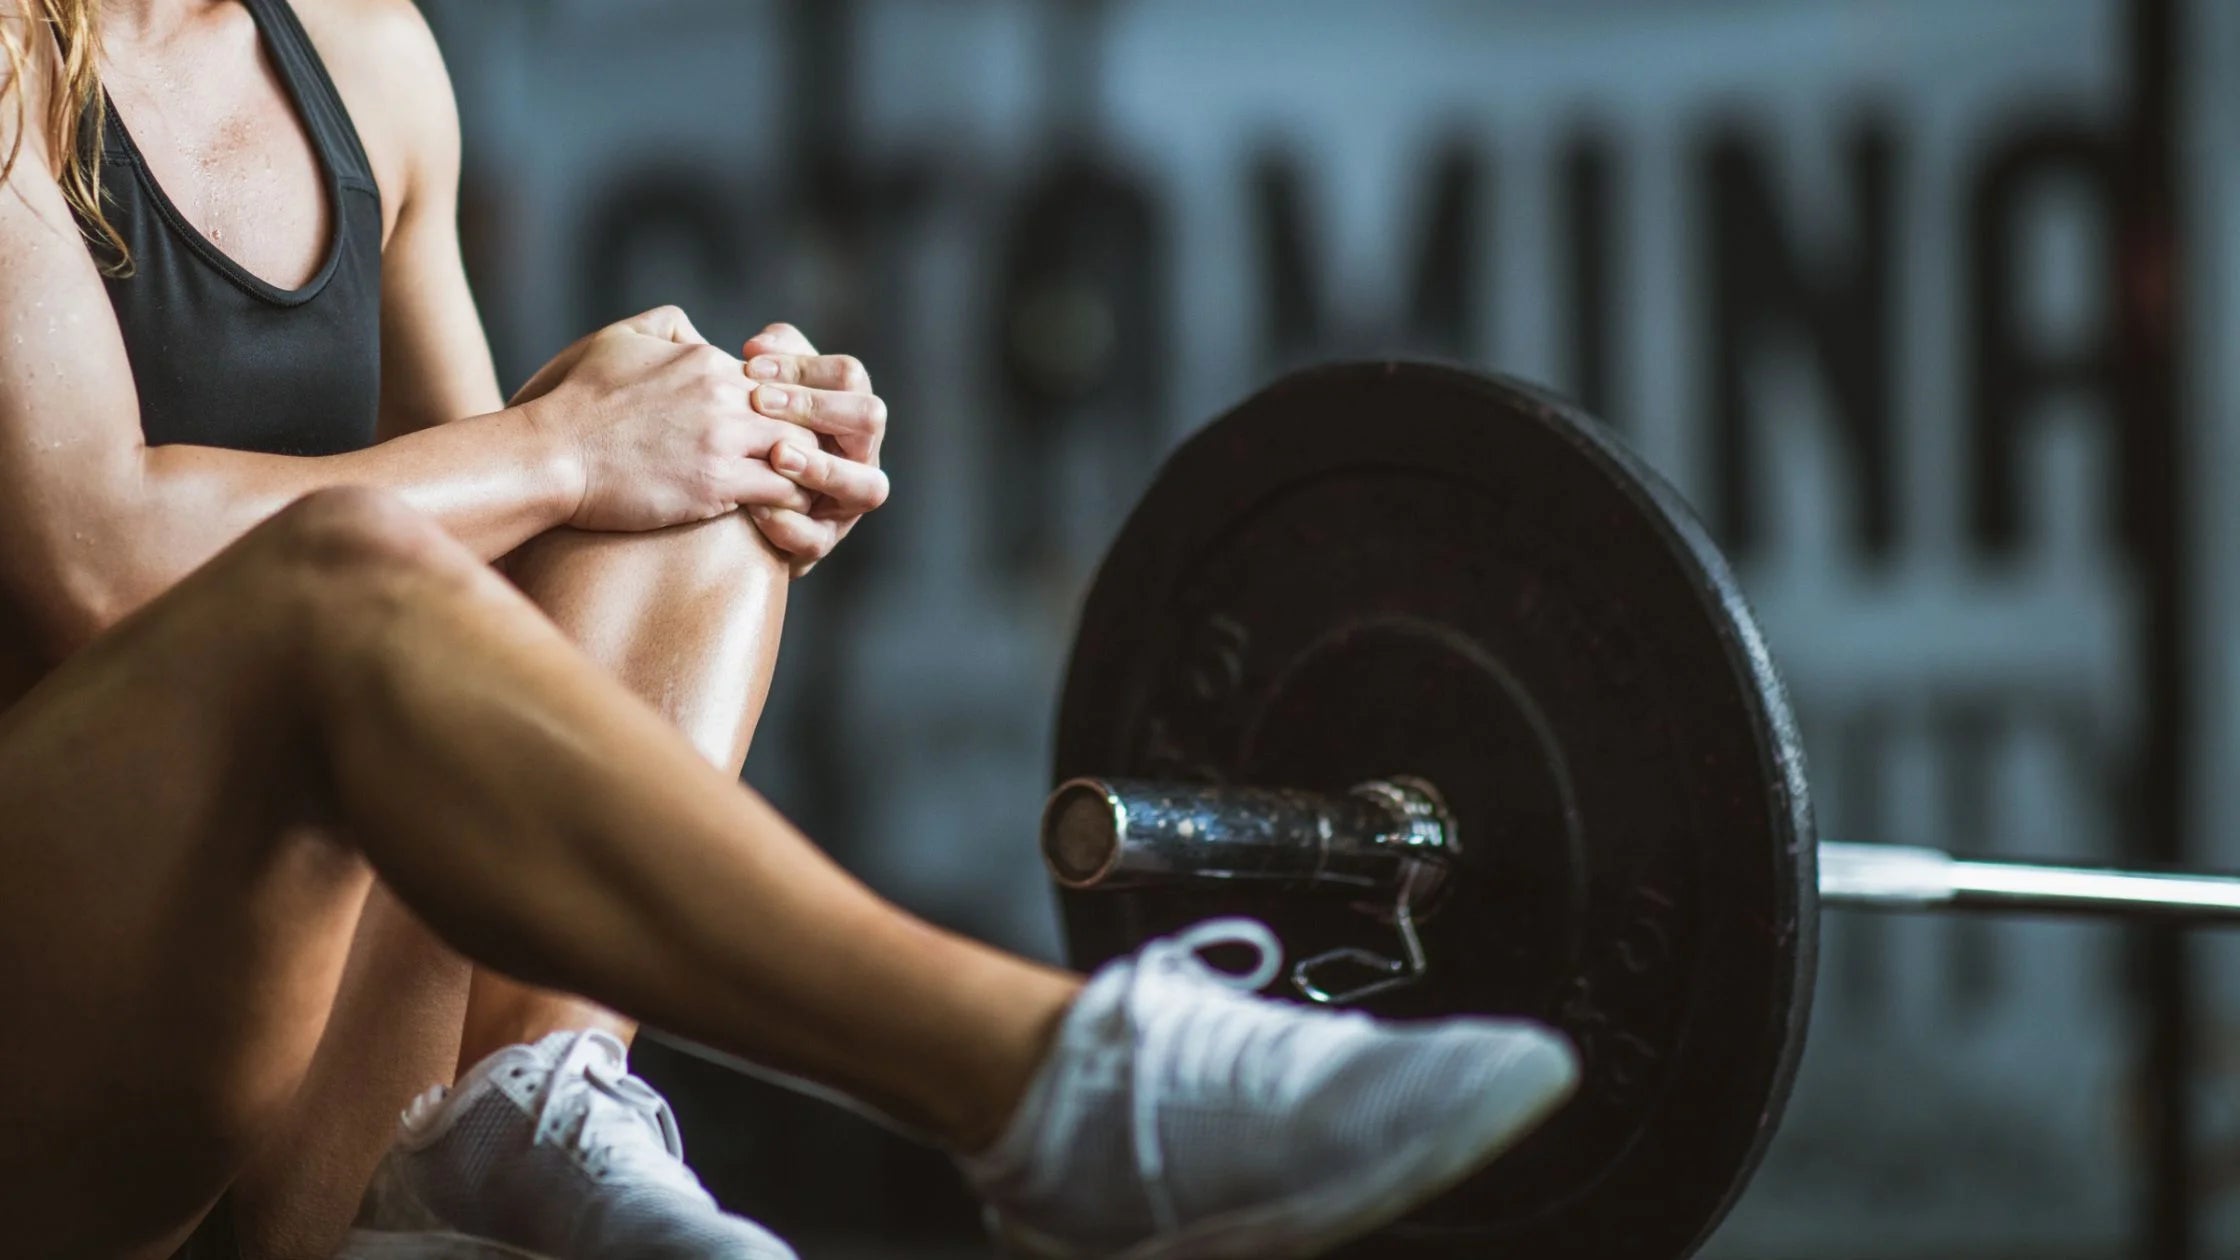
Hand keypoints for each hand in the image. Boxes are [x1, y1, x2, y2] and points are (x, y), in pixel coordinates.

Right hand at [515, 307, 833, 532]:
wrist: (551, 454)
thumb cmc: (578, 400)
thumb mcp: (621, 338)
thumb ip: (670, 327)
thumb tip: (701, 334)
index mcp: (707, 361)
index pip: (777, 381)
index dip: (788, 408)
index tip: (787, 432)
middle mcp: (723, 395)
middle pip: (800, 413)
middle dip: (810, 438)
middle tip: (816, 464)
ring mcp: (723, 439)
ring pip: (801, 452)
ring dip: (808, 471)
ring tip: (807, 491)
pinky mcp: (717, 484)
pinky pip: (784, 491)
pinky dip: (794, 502)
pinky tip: (788, 512)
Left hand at [738, 322, 890, 575]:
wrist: (719, 505)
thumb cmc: (744, 433)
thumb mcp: (757, 391)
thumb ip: (768, 362)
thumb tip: (760, 345)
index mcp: (846, 411)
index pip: (849, 375)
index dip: (803, 367)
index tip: (750, 365)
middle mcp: (860, 455)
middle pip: (871, 418)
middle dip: (817, 407)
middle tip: (761, 402)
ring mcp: (847, 503)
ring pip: (869, 487)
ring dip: (823, 468)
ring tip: (778, 455)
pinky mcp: (820, 543)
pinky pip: (817, 538)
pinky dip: (787, 523)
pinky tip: (754, 506)